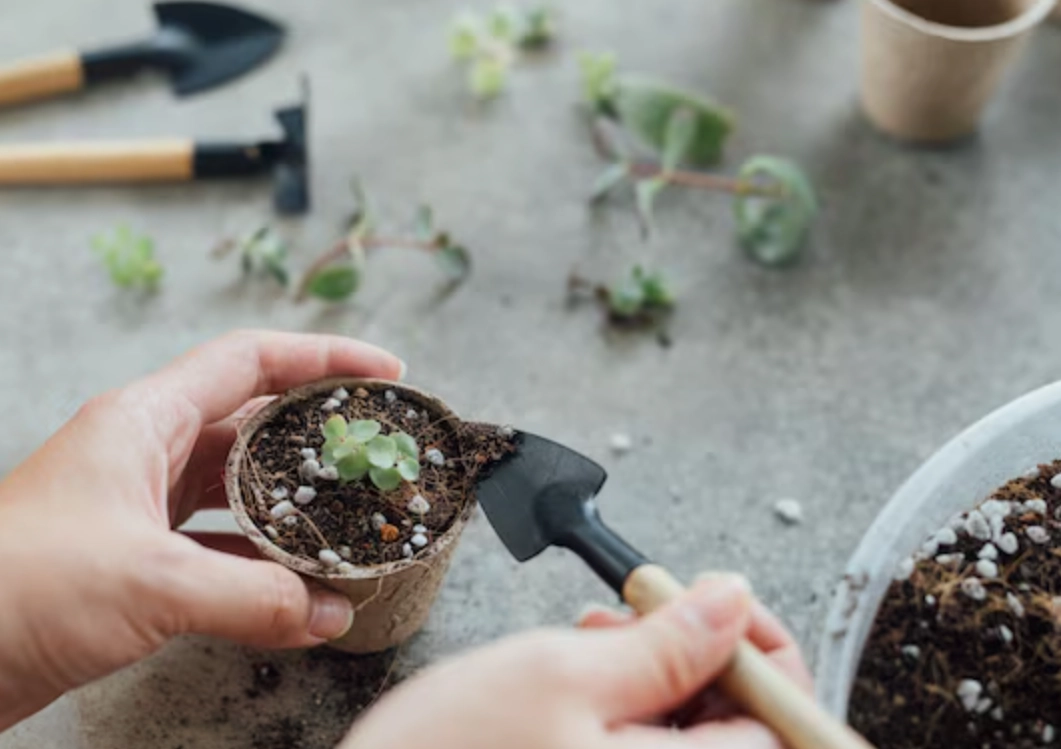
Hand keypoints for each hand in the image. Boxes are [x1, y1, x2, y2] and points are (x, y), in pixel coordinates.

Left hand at [0, 330, 403, 729]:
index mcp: (144, 420)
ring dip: (292, 508)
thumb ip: (253, 596)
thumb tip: (328, 613)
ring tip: (351, 523)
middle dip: (319, 438)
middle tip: (376, 453)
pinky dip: (258, 565)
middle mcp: (144, 452)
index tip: (383, 372)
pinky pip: (215, 546)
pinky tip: (296, 595)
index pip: (250, 361)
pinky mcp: (133, 558)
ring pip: (237, 489)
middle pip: (253, 422)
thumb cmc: (16, 588)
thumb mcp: (150, 582)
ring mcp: (137, 506)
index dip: (322, 357)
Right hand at [343, 575, 811, 748]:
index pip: (783, 724)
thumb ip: (664, 645)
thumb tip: (732, 599)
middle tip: (649, 612)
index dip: (761, 652)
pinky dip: (629, 703)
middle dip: (702, 656)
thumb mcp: (560, 675)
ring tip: (605, 633)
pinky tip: (589, 669)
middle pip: (742, 730)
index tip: (723, 604)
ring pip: (687, 736)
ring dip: (660, 673)